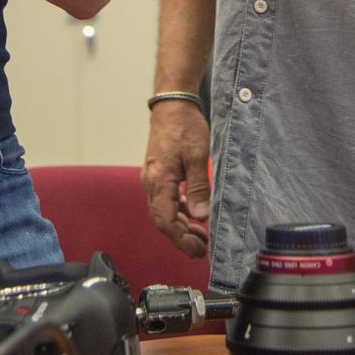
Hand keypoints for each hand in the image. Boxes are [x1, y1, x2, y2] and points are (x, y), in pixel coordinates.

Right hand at [142, 102, 210, 257]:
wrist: (172, 104)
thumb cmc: (184, 126)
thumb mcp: (197, 155)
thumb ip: (198, 186)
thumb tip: (201, 216)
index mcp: (159, 180)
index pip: (165, 221)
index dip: (181, 239)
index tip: (198, 250)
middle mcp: (151, 182)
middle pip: (163, 220)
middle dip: (182, 237)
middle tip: (203, 248)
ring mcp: (154, 178)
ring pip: (164, 211)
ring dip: (182, 225)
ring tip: (201, 235)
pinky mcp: (159, 173)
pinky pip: (166, 199)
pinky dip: (180, 211)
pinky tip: (194, 214)